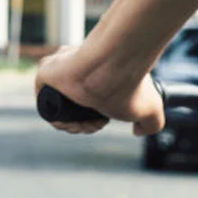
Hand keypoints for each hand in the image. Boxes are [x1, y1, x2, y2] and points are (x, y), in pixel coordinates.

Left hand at [35, 45, 165, 135]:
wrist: (113, 65)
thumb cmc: (132, 84)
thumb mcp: (152, 109)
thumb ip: (151, 124)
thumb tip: (137, 131)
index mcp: (97, 76)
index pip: (88, 104)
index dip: (93, 121)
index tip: (102, 123)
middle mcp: (77, 71)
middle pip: (72, 109)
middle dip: (84, 125)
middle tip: (96, 124)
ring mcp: (61, 71)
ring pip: (59, 109)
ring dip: (73, 125)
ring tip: (86, 123)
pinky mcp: (46, 72)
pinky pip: (46, 104)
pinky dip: (58, 120)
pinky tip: (71, 121)